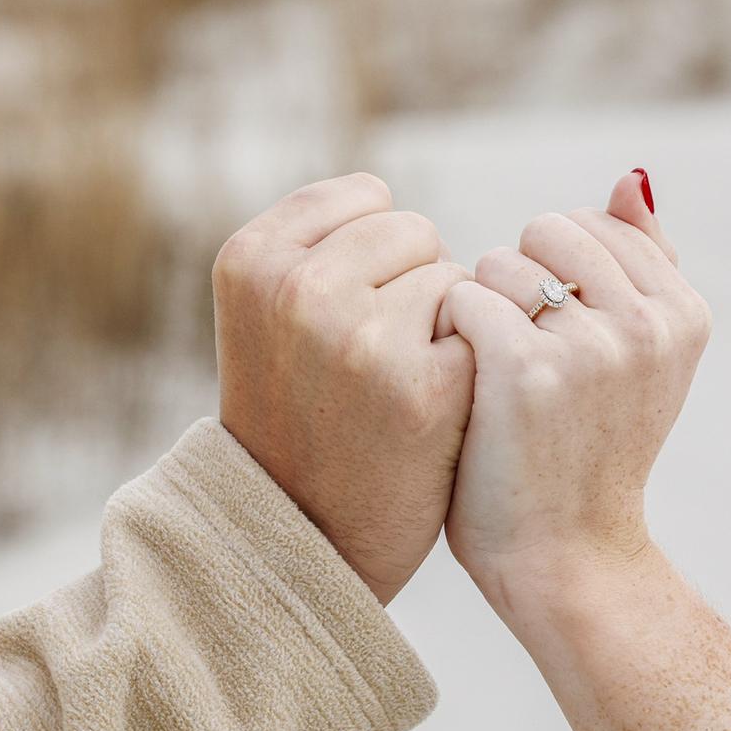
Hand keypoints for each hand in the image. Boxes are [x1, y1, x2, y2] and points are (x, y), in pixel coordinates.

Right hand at [215, 173, 473, 604]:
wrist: (308, 535)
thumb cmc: (299, 416)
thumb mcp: (269, 315)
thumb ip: (313, 244)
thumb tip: (389, 196)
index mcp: (250, 260)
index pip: (364, 195)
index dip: (371, 260)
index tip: (339, 320)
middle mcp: (298, 289)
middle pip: (413, 229)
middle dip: (409, 286)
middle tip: (370, 363)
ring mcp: (360, 336)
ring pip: (451, 275)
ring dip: (442, 325)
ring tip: (394, 386)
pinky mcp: (422, 385)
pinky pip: (480, 326)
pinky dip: (468, 364)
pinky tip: (430, 410)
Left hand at [443, 169, 710, 627]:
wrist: (565, 559)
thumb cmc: (585, 457)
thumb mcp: (639, 363)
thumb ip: (642, 268)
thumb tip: (629, 177)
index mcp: (682, 312)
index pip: (592, 225)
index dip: (552, 280)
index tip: (556, 347)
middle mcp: (648, 322)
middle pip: (545, 232)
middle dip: (516, 284)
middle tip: (519, 361)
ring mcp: (592, 345)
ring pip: (500, 263)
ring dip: (478, 311)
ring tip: (492, 380)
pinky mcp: (527, 370)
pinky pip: (462, 298)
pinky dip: (446, 338)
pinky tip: (460, 389)